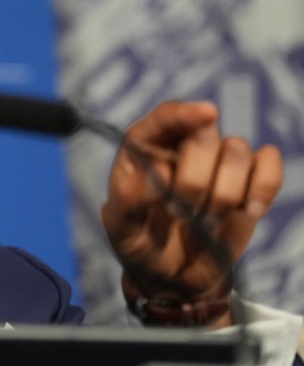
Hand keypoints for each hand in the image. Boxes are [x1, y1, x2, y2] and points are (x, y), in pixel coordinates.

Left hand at [101, 101, 281, 311]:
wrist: (171, 276)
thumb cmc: (138, 242)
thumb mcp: (120, 227)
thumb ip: (129, 199)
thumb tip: (159, 173)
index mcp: (144, 146)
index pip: (166, 116)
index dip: (185, 113)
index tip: (207, 114)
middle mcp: (182, 146)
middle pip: (204, 135)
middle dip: (195, 180)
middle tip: (179, 214)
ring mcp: (217, 162)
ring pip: (238, 152)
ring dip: (224, 194)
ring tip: (205, 222)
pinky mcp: (248, 182)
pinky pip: (269, 165)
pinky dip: (263, 186)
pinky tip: (250, 211)